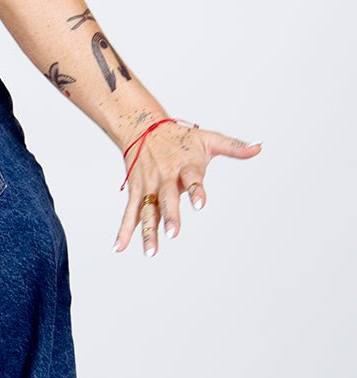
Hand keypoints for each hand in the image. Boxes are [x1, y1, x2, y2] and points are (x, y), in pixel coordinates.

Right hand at [113, 119, 262, 256]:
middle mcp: (165, 177)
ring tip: (151, 251)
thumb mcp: (207, 138)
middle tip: (174, 233)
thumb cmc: (179, 137)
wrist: (142, 126)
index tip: (200, 204)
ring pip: (147, 210)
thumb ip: (233, 146)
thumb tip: (258, 147)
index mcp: (184, 164)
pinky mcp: (136, 191)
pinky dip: (124, 230)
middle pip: (167, 198)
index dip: (196, 190)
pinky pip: (129, 213)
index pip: (192, 178)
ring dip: (148, 230)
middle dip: (170, 215)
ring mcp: (149, 186)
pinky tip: (119, 247)